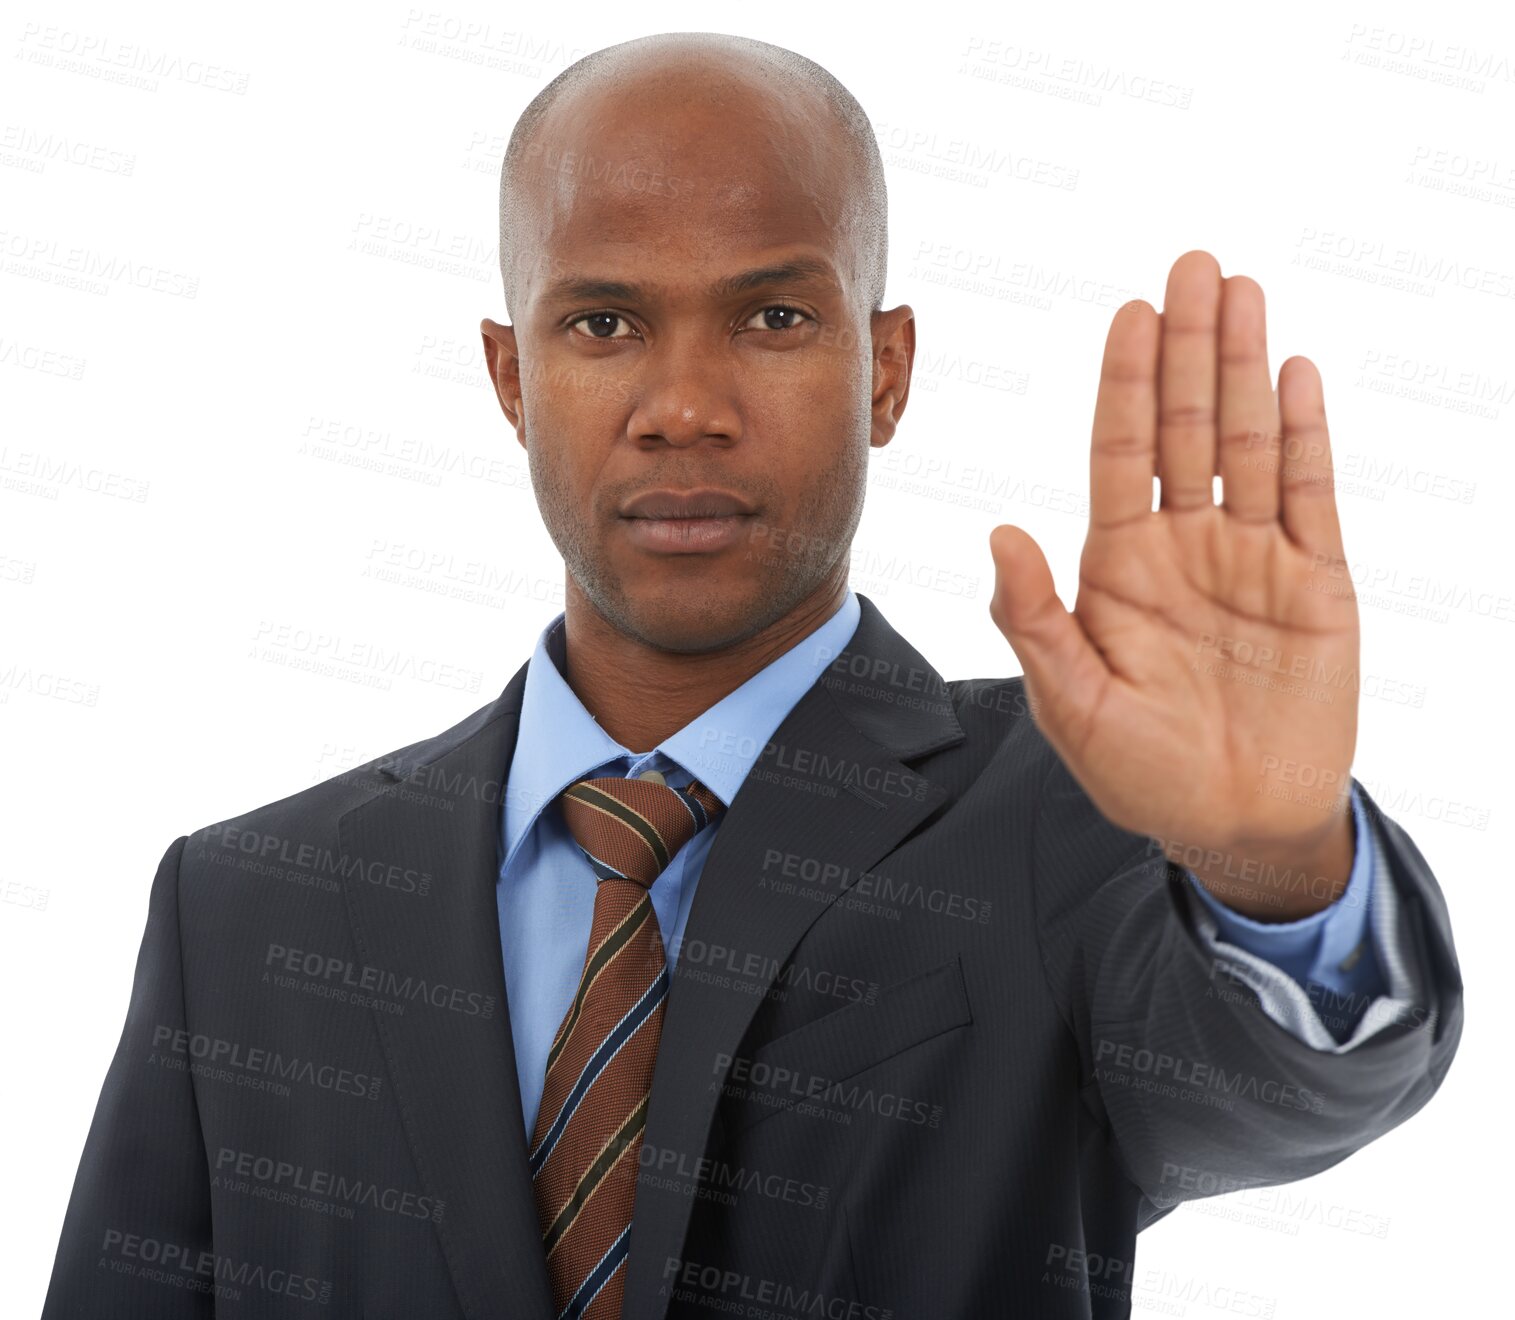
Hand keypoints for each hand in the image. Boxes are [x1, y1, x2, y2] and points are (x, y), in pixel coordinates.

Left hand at [987, 251, 1358, 916]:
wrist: (1236, 823)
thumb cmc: (1142, 771)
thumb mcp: (1071, 704)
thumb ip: (1034, 618)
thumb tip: (999, 531)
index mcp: (1119, 565)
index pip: (1120, 453)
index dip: (1125, 383)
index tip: (1129, 313)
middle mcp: (1184, 544)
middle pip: (1185, 426)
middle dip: (1188, 346)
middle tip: (1193, 265)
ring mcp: (1252, 556)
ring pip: (1247, 440)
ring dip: (1245, 367)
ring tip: (1243, 291)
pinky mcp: (1315, 580)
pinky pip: (1310, 492)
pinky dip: (1305, 434)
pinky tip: (1295, 375)